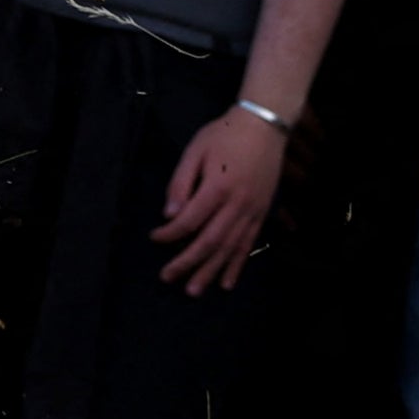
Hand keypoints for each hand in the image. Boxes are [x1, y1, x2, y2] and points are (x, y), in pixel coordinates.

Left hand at [151, 106, 286, 295]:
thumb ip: (181, 183)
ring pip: (230, 249)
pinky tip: (227, 282)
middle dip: (188, 262)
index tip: (154, 238)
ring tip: (194, 290)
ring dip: (211, 271)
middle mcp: (237, 205)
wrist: (263, 129)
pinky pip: (248, 245)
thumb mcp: (195, 151)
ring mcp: (252, 212)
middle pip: (209, 241)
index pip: (189, 220)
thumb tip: (169, 215)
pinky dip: (237, 265)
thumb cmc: (223, 135)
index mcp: (217, 188)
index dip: (170, 233)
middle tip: (168, 278)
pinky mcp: (261, 215)